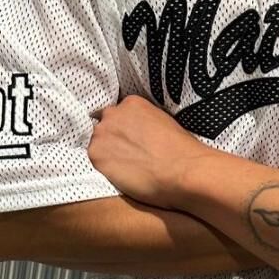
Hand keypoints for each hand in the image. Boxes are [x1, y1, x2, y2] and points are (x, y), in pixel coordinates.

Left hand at [87, 94, 207, 209]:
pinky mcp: (96, 155)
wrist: (183, 171)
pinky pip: (95, 161)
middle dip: (114, 139)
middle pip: (105, 126)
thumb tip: (140, 134)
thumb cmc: (182, 151)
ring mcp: (102, 134)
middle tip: (129, 155)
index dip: (125, 130)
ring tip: (126, 167)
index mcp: (132, 103)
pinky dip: (105, 168)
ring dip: (108, 154)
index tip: (133, 141)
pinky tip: (122, 175)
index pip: (119, 114)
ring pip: (98, 144)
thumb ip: (145, 123)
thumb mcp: (164, 123)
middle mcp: (113, 114)